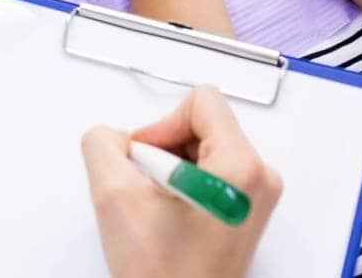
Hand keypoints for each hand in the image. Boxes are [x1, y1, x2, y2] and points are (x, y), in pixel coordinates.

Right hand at [82, 85, 281, 277]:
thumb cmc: (164, 276)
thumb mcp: (114, 197)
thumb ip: (102, 144)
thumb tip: (110, 136)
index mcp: (242, 168)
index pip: (201, 101)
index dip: (161, 125)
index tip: (145, 160)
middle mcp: (259, 180)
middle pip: (202, 124)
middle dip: (164, 151)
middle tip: (148, 191)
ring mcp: (255, 198)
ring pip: (202, 149)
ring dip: (169, 171)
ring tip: (157, 210)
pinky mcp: (243, 212)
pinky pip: (208, 174)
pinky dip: (180, 187)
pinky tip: (167, 218)